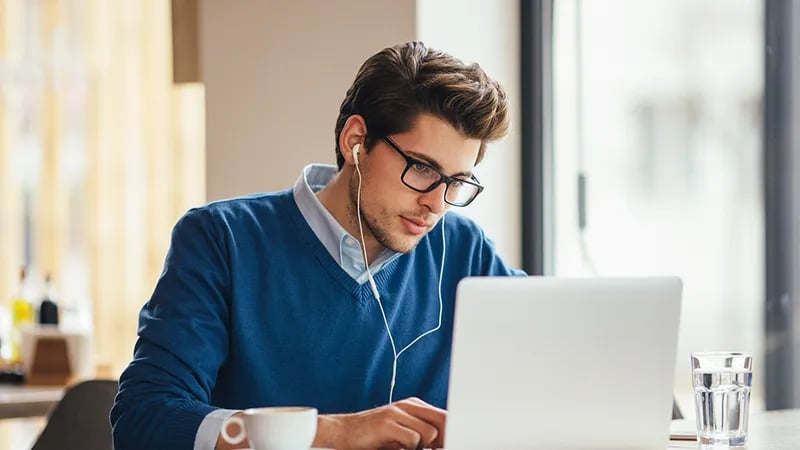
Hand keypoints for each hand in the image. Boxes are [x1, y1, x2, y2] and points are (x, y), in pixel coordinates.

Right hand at [313, 397, 446, 449]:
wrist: (342, 432)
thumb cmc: (374, 436)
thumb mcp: (402, 431)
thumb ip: (422, 431)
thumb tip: (445, 441)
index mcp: (414, 405)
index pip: (445, 417)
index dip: (452, 432)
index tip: (455, 442)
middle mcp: (408, 405)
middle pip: (443, 421)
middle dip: (442, 440)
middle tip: (431, 448)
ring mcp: (397, 412)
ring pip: (430, 433)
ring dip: (420, 446)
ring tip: (404, 447)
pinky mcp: (387, 423)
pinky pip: (413, 439)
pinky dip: (407, 448)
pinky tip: (395, 446)